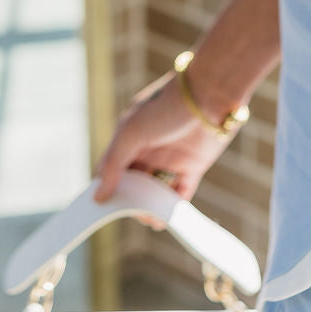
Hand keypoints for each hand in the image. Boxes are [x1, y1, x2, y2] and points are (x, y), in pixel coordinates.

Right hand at [93, 69, 235, 227]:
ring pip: (155, 191)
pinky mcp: (193, 166)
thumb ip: (114, 163)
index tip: (102, 209)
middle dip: (130, 201)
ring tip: (149, 219)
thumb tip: (99, 195)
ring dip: (150, 208)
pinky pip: (179, 192)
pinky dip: (171, 206)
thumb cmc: (168, 104)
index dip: (106, 188)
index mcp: (130, 136)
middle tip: (132, 213)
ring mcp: (171, 158)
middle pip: (134, 183)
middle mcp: (149, 149)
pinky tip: (165, 217)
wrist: (211, 93)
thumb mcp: (132, 130)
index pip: (111, 168)